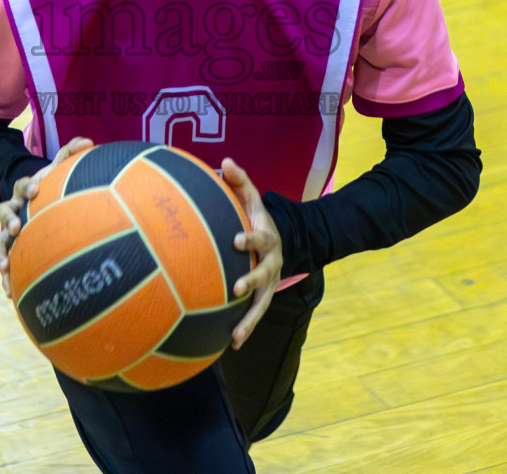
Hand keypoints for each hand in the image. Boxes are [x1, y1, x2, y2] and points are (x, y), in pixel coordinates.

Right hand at [0, 137, 93, 297]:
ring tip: (6, 267)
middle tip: (15, 227)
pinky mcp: (13, 252)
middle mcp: (13, 211)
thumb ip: (70, 154)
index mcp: (25, 192)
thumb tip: (88, 141)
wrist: (35, 205)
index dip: (27, 186)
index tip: (35, 190)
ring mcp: (9, 233)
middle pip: (3, 212)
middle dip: (7, 220)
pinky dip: (8, 279)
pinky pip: (7, 266)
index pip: (22, 185)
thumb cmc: (51, 187)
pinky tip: (11, 293)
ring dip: (1, 254)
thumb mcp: (58, 170)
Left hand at [221, 157, 282, 348]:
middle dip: (252, 281)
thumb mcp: (251, 197)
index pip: (259, 237)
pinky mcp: (264, 297)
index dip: (250, 238)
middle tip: (238, 288)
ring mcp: (269, 282)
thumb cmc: (256, 217)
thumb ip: (239, 181)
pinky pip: (255, 316)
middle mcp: (271, 262)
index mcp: (267, 237)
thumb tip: (224, 161)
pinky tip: (231, 345)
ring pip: (262, 304)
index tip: (236, 240)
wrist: (281, 240)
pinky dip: (245, 329)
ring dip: (250, 320)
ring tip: (236, 336)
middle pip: (264, 274)